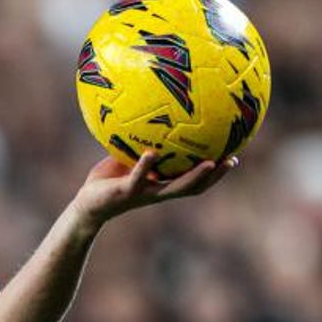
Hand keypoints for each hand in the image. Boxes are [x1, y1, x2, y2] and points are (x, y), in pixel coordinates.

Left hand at [72, 151, 235, 229]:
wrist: (87, 204)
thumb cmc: (108, 180)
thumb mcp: (127, 159)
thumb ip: (139, 143)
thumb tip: (151, 116)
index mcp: (162, 185)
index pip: (195, 180)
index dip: (215, 173)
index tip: (234, 156)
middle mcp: (158, 192)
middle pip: (194, 187)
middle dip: (215, 176)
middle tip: (232, 160)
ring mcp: (144, 193)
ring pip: (174, 188)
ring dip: (193, 177)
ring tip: (210, 163)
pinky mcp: (125, 192)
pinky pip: (138, 178)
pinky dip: (145, 166)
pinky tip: (152, 153)